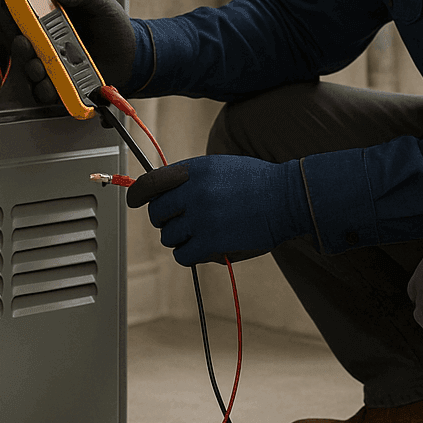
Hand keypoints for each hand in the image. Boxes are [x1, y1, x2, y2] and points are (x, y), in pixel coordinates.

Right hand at [0, 0, 138, 106]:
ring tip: (38, 66)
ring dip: (28, 68)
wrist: (131, 52)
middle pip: (17, 43)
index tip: (9, 13)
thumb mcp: (99, 0)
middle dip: (15, 44)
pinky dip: (44, 89)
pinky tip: (51, 84)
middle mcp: (45, 41)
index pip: (19, 15)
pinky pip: (45, 91)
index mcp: (48, 18)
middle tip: (23, 42)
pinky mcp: (61, 83)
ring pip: (27, 69)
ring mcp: (52, 63)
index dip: (9, 13)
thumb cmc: (112, 25)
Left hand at [126, 156, 313, 266]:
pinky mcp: (212, 242)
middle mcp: (194, 192)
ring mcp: (202, 218)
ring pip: (169, 236)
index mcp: (194, 169)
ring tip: (201, 234)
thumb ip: (190, 177)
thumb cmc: (257, 182)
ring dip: (180, 238)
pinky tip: (203, 248)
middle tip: (177, 222)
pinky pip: (183, 255)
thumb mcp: (219, 166)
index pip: (150, 183)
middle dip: (163, 220)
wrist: (288, 199)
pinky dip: (189, 255)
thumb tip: (159, 192)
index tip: (134, 201)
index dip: (136, 194)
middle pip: (156, 213)